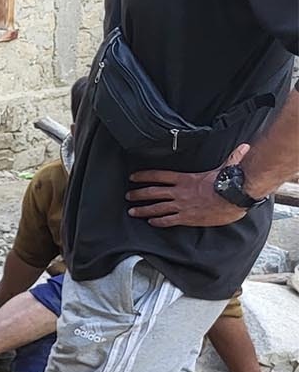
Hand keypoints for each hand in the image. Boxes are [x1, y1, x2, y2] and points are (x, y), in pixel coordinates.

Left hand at [126, 144, 251, 227]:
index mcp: (185, 179)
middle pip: (152, 192)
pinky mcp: (187, 218)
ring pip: (156, 207)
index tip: (133, 177)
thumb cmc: (230, 184)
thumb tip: (243, 148)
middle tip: (128, 196)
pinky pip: (168, 220)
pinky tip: (151, 222)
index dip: (144, 176)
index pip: (158, 175)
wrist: (234, 199)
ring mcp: (181, 205)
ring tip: (132, 211)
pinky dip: (158, 221)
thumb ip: (230, 158)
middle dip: (138, 194)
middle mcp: (179, 192)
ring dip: (143, 209)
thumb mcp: (225, 168)